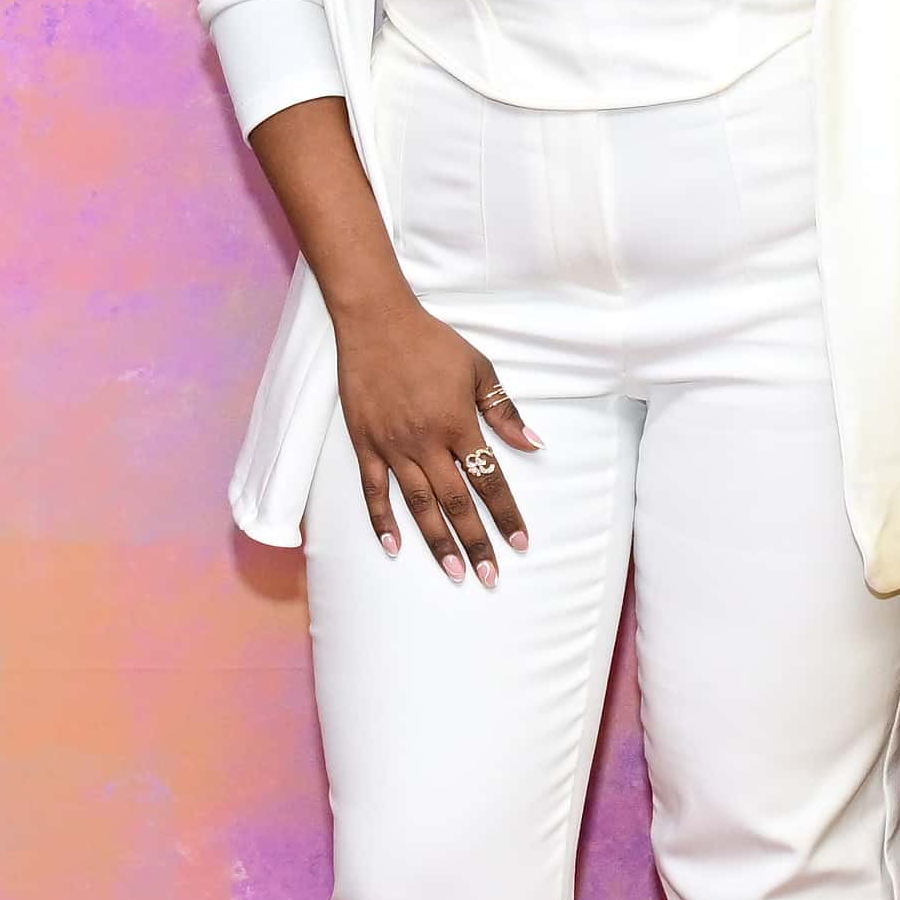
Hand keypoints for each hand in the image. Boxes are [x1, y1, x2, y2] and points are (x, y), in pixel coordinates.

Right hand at [331, 292, 539, 585]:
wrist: (377, 323)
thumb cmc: (433, 343)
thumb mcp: (479, 369)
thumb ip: (504, 411)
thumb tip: (535, 445)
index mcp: (458, 424)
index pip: (489, 479)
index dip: (505, 514)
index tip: (520, 543)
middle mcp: (426, 443)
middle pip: (456, 502)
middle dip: (476, 542)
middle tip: (490, 576)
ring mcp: (392, 447)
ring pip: (418, 505)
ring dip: (437, 542)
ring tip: (454, 571)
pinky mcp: (364, 444)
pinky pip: (373, 491)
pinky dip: (381, 521)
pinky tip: (393, 547)